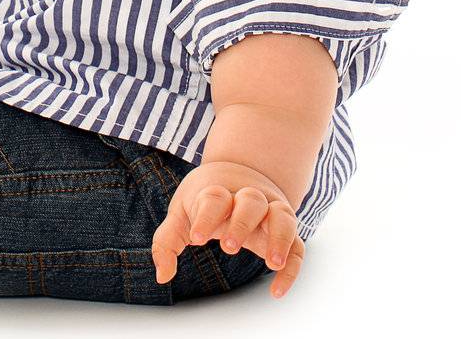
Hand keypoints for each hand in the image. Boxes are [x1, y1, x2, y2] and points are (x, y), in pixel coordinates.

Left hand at [150, 160, 305, 299]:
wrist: (238, 171)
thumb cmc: (206, 198)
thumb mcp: (181, 212)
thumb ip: (168, 242)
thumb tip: (163, 276)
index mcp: (219, 192)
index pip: (214, 199)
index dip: (206, 218)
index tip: (196, 238)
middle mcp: (248, 198)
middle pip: (251, 202)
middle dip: (242, 223)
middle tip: (229, 246)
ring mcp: (269, 212)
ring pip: (282, 216)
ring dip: (279, 237)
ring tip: (272, 263)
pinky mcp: (284, 230)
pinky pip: (297, 246)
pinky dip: (292, 267)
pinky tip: (278, 290)